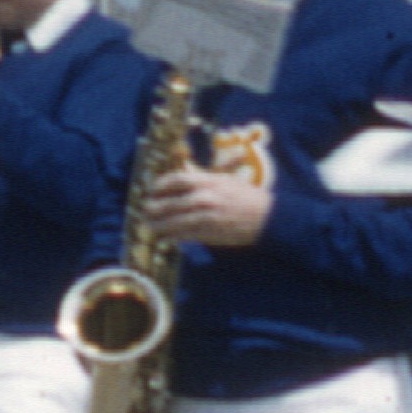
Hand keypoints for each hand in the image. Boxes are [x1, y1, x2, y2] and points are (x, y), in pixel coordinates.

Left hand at [150, 157, 275, 253]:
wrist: (266, 217)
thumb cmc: (246, 196)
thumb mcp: (224, 179)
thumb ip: (202, 178)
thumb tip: (182, 175)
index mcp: (207, 181)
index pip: (174, 180)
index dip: (159, 185)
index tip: (152, 189)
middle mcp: (203, 198)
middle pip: (168, 203)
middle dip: (153, 207)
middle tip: (145, 209)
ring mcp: (204, 217)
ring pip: (173, 222)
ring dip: (158, 225)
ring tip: (149, 225)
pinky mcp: (208, 234)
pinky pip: (184, 235)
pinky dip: (172, 236)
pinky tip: (165, 237)